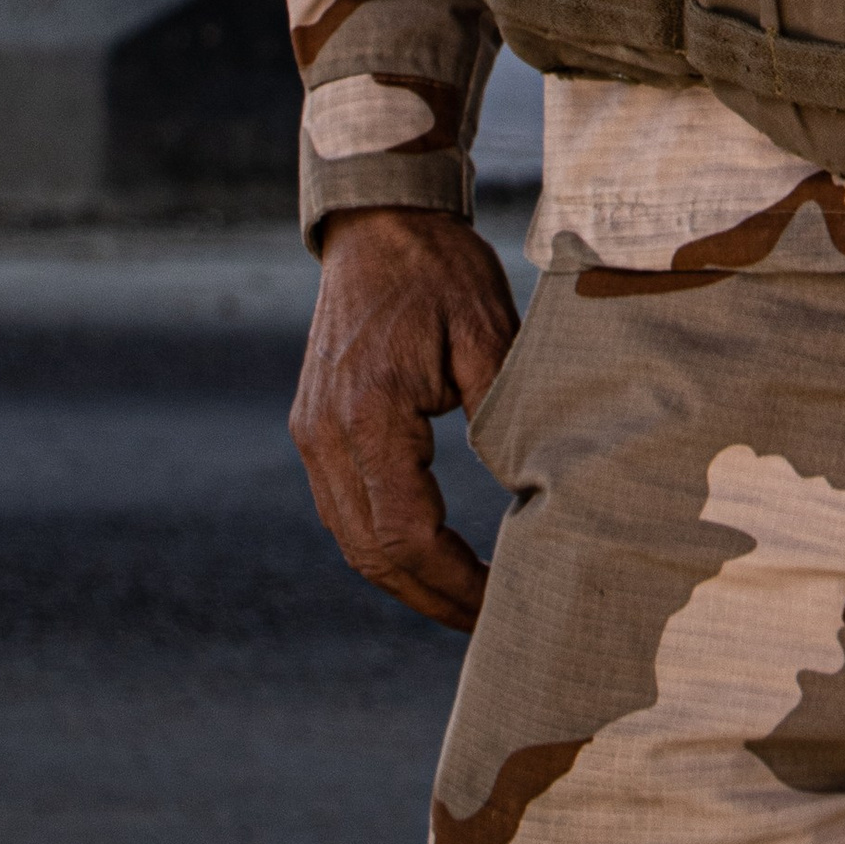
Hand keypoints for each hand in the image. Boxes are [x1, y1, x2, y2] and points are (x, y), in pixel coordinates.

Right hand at [290, 208, 520, 632]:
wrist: (380, 222)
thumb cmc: (442, 272)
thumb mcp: (490, 336)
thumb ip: (504, 419)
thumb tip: (531, 496)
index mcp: (369, 418)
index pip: (406, 537)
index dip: (454, 585)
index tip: (501, 604)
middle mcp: (326, 437)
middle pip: (370, 554)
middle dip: (430, 597)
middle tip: (489, 621)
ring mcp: (313, 434)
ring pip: (351, 539)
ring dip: (405, 577)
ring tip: (465, 598)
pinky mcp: (315, 426)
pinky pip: (343, 508)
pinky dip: (384, 541)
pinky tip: (429, 552)